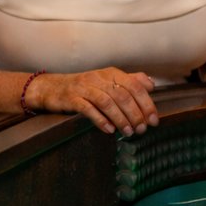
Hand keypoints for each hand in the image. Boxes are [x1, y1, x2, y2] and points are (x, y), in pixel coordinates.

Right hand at [33, 68, 156, 136]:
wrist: (52, 88)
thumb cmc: (85, 87)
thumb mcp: (108, 80)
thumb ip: (130, 81)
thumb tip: (151, 85)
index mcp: (112, 73)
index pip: (136, 86)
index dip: (147, 104)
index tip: (154, 120)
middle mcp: (99, 78)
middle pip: (123, 96)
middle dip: (136, 114)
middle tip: (142, 129)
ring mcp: (84, 88)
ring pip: (108, 103)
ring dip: (121, 119)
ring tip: (129, 132)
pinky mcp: (72, 98)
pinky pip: (88, 109)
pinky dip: (101, 120)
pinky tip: (110, 130)